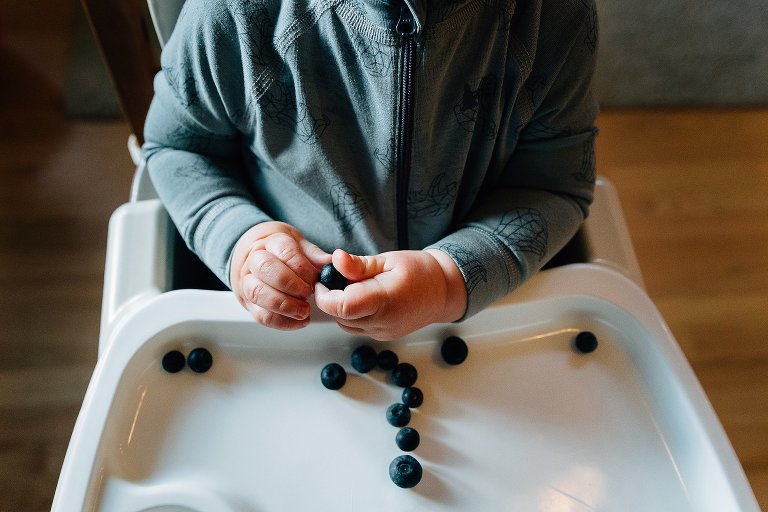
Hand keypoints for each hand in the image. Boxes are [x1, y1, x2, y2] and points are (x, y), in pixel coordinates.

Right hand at [230, 222, 329, 329]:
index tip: (315, 279)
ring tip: (304, 310)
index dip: (302, 267)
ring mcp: (247, 282)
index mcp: (270, 242)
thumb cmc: (282, 252)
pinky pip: (261, 316)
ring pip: (258, 293)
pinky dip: (283, 322)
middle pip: (265, 269)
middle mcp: (254, 260)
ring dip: (285, 305)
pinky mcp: (249, 303)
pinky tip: (299, 321)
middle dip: (290, 284)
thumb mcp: (300, 246)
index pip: (284, 250)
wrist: (258, 257)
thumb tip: (329, 263)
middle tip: (307, 293)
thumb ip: (314, 255)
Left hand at [314, 248, 466, 339]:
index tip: (323, 280)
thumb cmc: (420, 271)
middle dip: (331, 298)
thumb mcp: (389, 260)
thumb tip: (335, 259)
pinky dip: (352, 315)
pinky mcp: (383, 336)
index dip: (325, 294)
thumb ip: (359, 264)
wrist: (443, 292)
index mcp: (384, 300)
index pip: (342, 306)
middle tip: (339, 278)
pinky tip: (363, 298)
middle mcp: (383, 322)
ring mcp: (382, 333)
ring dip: (341, 307)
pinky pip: (357, 328)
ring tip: (355, 287)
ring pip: (345, 324)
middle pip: (340, 317)